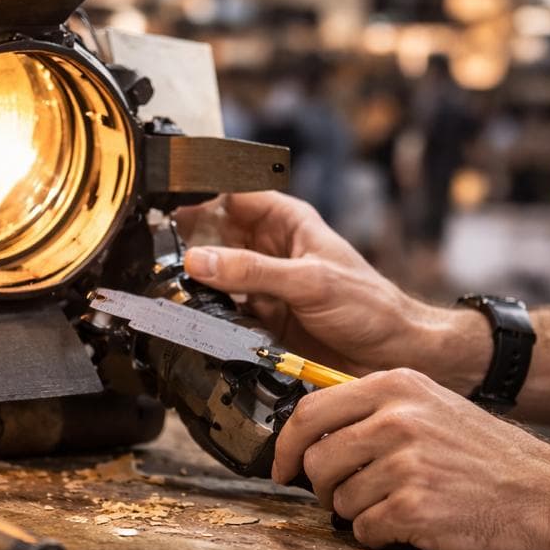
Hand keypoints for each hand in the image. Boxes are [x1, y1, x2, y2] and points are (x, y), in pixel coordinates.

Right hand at [176, 192, 486, 386]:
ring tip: (164, 288)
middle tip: (155, 253)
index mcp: (287, 222)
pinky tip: (189, 319)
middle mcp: (271, 250)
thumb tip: (198, 259)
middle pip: (215, 236)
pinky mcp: (261, 322)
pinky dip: (206, 316)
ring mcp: (264, 287)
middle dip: (187, 242)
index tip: (165, 204)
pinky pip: (223, 314)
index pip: (233, 194)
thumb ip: (252, 270)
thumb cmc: (371, 307)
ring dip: (193, 283)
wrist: (395, 357)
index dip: (200, 193)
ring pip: (215, 277)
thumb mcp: (309, 281)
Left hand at [271, 368, 549, 549]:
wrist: (547, 494)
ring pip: (338, 500)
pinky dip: (381, 536)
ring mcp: (405, 463)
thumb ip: (375, 409)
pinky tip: (413, 524)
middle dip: (323, 487)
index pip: (311, 411)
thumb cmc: (484, 455)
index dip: (286, 446)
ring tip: (399, 504)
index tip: (282, 467)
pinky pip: (364, 530)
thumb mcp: (432, 406)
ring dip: (359, 513)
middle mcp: (397, 419)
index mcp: (397, 386)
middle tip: (347, 496)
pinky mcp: (414, 507)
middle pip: (316, 460)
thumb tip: (309, 432)